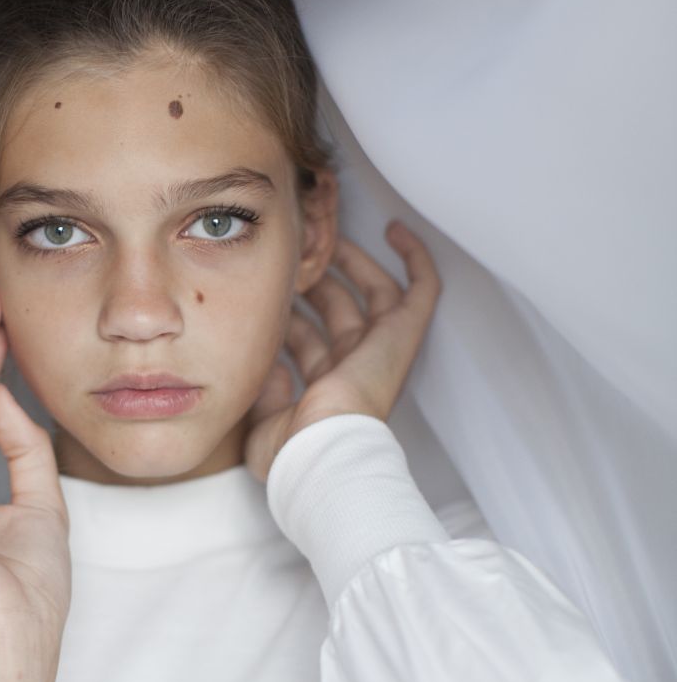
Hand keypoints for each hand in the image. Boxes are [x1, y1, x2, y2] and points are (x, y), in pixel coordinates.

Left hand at [242, 221, 441, 482]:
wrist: (321, 451)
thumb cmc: (293, 451)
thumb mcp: (261, 421)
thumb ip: (263, 388)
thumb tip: (267, 363)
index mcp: (320, 389)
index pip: (306, 341)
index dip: (289, 313)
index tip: (267, 288)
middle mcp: (351, 367)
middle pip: (337, 310)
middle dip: (315, 280)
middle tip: (293, 253)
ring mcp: (378, 350)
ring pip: (372, 293)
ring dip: (350, 263)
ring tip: (326, 233)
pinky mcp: (401, 336)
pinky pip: (421, 290)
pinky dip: (414, 259)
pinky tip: (394, 230)